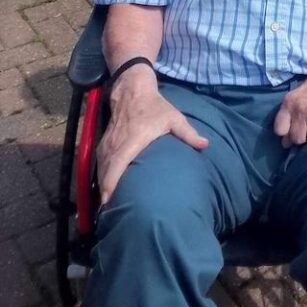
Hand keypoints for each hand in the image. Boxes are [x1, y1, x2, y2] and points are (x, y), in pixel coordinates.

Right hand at [97, 67, 207, 204]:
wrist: (133, 91)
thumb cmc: (155, 107)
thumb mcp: (173, 118)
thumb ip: (188, 134)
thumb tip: (206, 145)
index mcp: (131, 142)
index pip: (116, 166)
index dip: (110, 185)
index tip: (108, 203)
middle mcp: (115, 145)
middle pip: (105, 174)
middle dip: (105, 195)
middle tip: (107, 216)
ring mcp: (107, 145)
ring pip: (100, 170)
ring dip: (102, 189)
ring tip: (106, 209)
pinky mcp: (104, 145)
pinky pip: (99, 164)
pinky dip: (101, 178)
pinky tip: (104, 191)